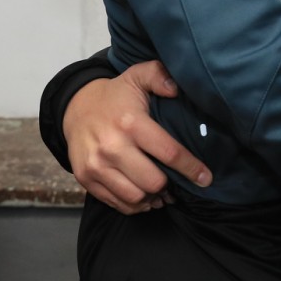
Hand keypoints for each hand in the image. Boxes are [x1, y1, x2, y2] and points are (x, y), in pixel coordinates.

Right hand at [64, 61, 210, 214]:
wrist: (74, 108)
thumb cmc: (115, 96)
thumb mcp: (137, 76)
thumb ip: (159, 75)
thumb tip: (176, 89)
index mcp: (130, 122)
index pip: (168, 153)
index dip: (191, 169)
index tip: (205, 178)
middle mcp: (112, 146)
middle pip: (153, 182)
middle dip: (170, 185)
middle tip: (177, 183)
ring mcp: (96, 165)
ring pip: (135, 198)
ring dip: (153, 197)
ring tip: (161, 190)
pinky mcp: (86, 179)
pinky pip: (117, 203)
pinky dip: (134, 204)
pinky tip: (144, 195)